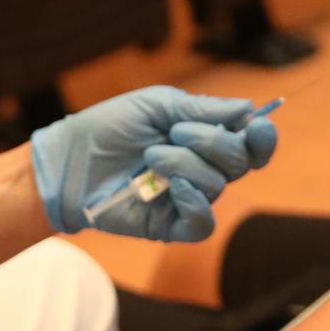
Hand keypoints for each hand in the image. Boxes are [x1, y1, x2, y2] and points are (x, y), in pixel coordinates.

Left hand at [31, 86, 279, 241]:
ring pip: (217, 185)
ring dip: (185, 164)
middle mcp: (204, 169)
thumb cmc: (109, 128)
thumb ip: (203, 108)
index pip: (251, 144)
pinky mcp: (171, 225)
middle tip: (174, 132)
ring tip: (150, 157)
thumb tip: (250, 109)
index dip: (261, 137)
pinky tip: (174, 188)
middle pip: (240, 161)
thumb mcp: (156, 105)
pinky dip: (195, 203)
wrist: (68, 161)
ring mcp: (188, 198)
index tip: (256, 125)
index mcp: (205, 138)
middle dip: (211, 141)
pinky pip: (203, 222)